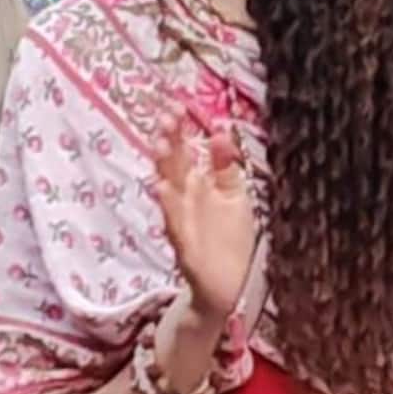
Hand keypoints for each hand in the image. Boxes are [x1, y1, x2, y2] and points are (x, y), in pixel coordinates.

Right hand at [153, 118, 258, 323]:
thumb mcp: (233, 195)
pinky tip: (163, 188)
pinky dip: (169, 207)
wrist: (231, 288)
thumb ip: (226, 166)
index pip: (184, 154)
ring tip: (159, 145)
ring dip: (163, 169)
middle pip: (174, 167)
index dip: (180, 132)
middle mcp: (186, 203)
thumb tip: (221, 131)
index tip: (176, 106)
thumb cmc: (230, 239)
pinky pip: (175, 225)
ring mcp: (183, 224)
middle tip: (165, 117)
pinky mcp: (186, 248)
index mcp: (197, 188)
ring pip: (169, 192)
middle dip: (169, 143)